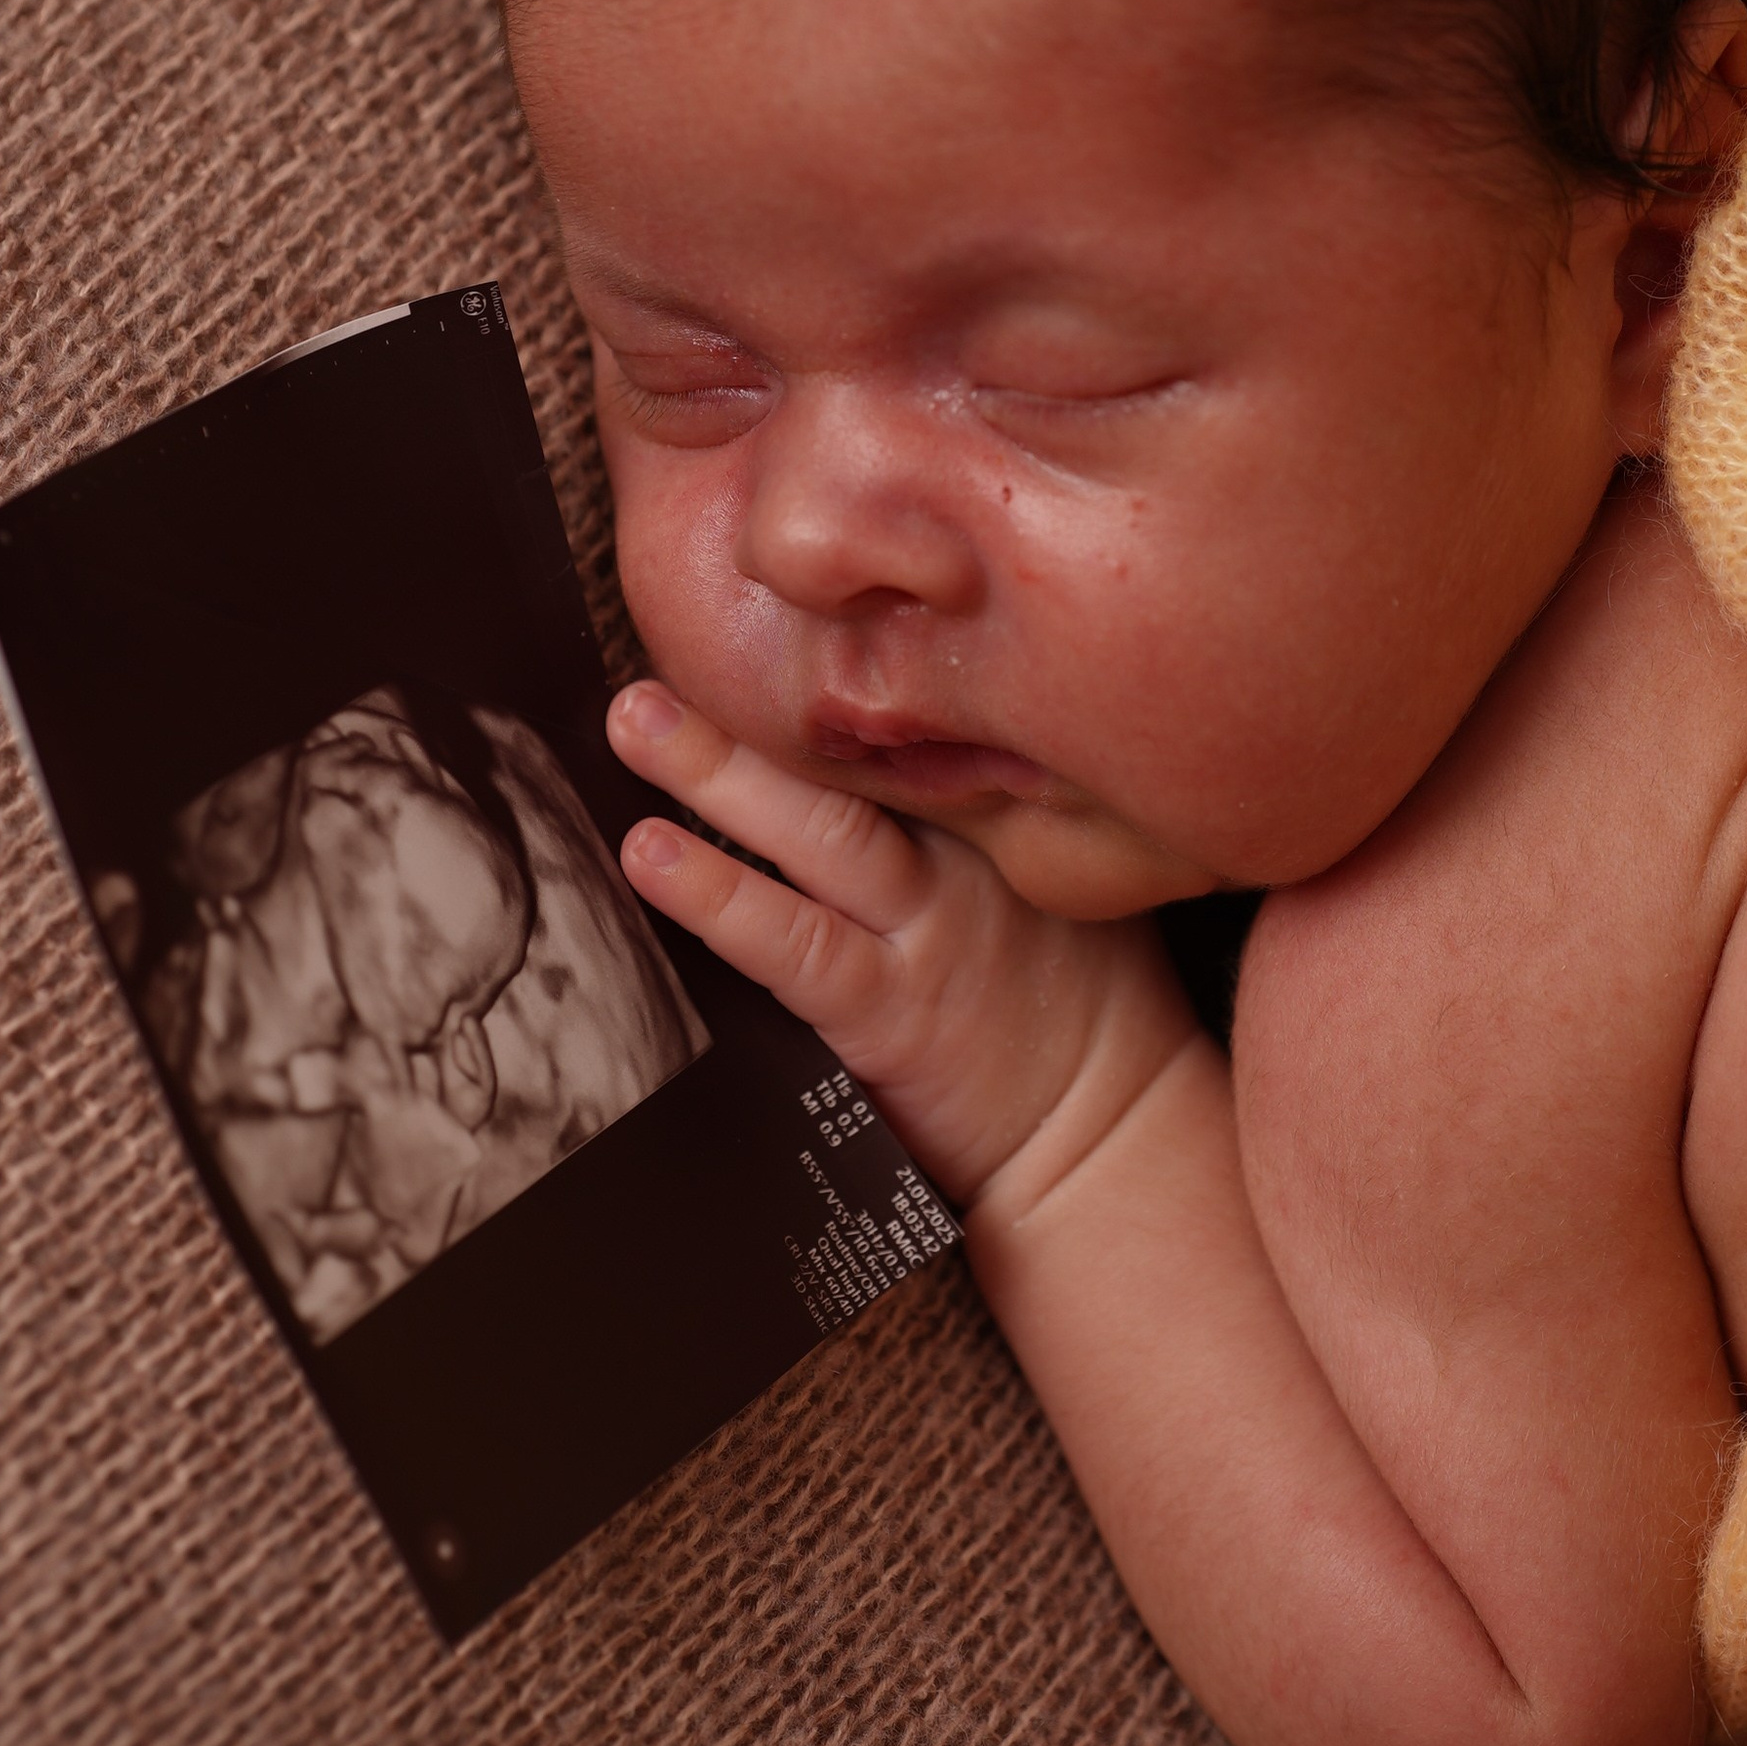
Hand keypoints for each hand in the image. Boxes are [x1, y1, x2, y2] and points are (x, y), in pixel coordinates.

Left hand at [604, 683, 1200, 1215]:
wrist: (1112, 1132)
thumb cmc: (1082, 1006)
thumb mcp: (1051, 876)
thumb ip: (979, 812)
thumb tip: (880, 746)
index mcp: (1002, 805)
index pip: (901, 717)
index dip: (819, 664)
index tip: (745, 613)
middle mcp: (967, 849)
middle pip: (855, 750)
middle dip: (754, 695)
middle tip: (652, 649)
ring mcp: (927, 927)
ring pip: (817, 828)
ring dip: (717, 771)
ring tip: (634, 722)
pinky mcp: (889, 1007)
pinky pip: (792, 941)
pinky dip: (716, 896)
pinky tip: (651, 855)